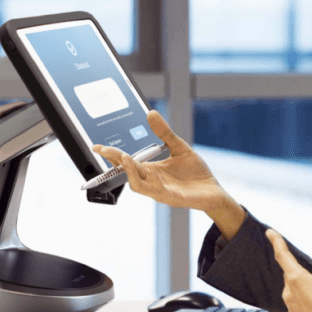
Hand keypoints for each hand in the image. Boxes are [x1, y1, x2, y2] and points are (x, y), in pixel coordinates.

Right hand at [93, 111, 227, 211]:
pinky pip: (159, 192)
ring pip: (138, 186)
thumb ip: (164, 133)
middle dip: (115, 161)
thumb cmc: (195, 173)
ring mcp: (161, 191)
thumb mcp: (179, 147)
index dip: (112, 154)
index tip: (97, 146)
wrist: (214, 192)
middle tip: (106, 149)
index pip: (126, 162)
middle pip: (127, 172)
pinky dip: (154, 184)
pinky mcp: (173, 198)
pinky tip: (155, 174)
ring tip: (125, 157)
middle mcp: (152, 181)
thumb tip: (151, 113)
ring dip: (130, 172)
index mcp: (151, 170)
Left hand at [267, 223, 311, 311]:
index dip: (277, 242)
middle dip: (299, 269)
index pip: (282, 255)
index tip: (270, 232)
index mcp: (297, 279)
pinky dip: (304, 300)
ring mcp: (291, 307)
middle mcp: (289, 293)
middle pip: (291, 273)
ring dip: (302, 286)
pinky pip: (296, 303)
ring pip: (293, 289)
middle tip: (311, 271)